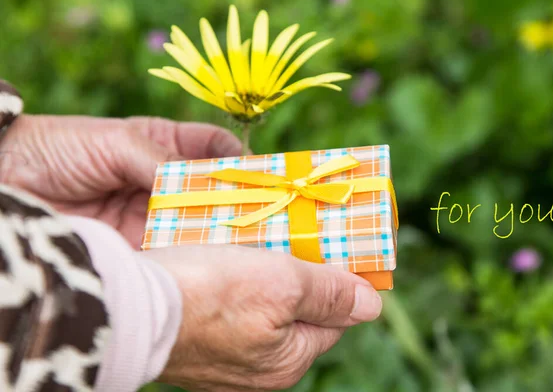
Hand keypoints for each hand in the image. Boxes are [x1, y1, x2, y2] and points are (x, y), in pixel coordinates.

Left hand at [0, 114, 241, 246]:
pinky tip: (208, 259)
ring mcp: (151, 218)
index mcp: (163, 145)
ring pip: (198, 224)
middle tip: (262, 215)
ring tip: (243, 239)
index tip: (260, 174)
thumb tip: (209, 185)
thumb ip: (164, 162)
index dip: (240, 159)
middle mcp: (163, 183)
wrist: (4, 184)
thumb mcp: (116, 143)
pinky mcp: (137, 250)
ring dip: (219, 231)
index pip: (215, 150)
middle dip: (238, 201)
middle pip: (213, 191)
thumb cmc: (55, 148)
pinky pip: (173, 252)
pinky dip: (192, 256)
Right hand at [142, 244, 382, 390]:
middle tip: (293, 235)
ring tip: (257, 241)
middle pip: (296, 312)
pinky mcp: (194, 341)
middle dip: (298, 274)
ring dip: (263, 274)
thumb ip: (330, 294)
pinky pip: (227, 309)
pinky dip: (232, 283)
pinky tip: (223, 260)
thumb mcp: (283, 284)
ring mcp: (222, 359)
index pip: (333, 318)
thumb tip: (373, 306)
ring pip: (260, 307)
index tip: (337, 247)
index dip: (339, 280)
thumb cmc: (210, 294)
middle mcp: (257, 370)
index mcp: (286, 361)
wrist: (127, 305)